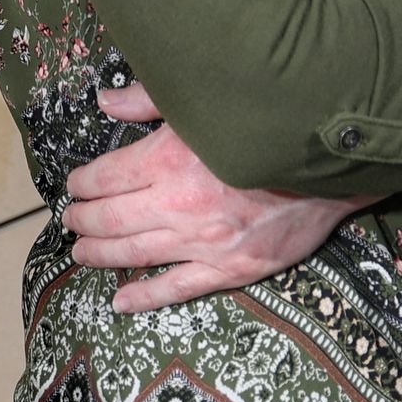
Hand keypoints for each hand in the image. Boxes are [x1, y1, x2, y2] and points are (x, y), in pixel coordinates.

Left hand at [63, 83, 370, 310]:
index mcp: (169, 158)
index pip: (107, 176)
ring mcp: (205, 242)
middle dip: (84, 220)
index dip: (83, 182)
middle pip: (112, 219)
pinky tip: (121, 301)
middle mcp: (180, 205)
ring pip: (136, 254)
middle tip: (71, 221)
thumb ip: (150, 101)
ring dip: (102, 255)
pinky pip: (177, 288)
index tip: (74, 184)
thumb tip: (105, 101)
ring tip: (81, 252)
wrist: (330, 161)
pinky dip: (145, 297)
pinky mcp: (231, 268)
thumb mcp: (205, 100)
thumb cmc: (265, 122)